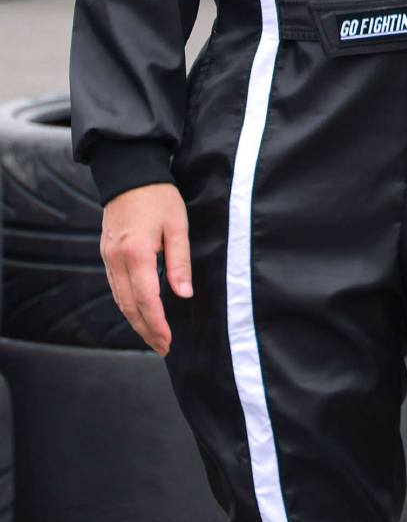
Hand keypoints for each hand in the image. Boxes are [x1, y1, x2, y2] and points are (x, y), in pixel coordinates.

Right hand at [100, 182, 192, 355]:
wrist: (129, 173)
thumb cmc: (158, 196)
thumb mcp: (177, 226)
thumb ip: (180, 262)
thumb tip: (184, 294)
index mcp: (136, 253)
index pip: (146, 300)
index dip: (157, 324)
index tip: (168, 341)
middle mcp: (116, 260)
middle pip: (129, 306)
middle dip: (146, 330)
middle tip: (162, 347)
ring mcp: (108, 258)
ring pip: (119, 300)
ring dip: (135, 321)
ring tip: (153, 337)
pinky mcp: (106, 254)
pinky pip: (115, 287)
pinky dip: (127, 305)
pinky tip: (139, 312)